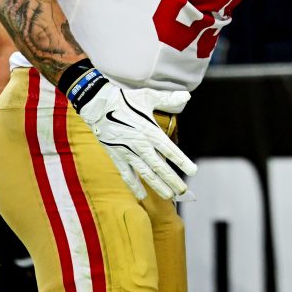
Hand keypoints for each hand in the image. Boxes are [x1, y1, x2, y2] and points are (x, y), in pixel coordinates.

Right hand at [77, 84, 197, 199]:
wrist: (98, 104)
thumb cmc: (125, 99)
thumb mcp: (148, 96)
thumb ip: (168, 98)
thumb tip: (186, 96)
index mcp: (150, 131)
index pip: (170, 150)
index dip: (182, 161)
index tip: (193, 171)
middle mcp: (141, 144)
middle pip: (159, 166)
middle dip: (172, 180)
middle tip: (183, 190)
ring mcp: (128, 152)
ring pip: (145, 173)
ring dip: (157, 185)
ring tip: (169, 196)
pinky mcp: (116, 156)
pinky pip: (126, 174)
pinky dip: (134, 185)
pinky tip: (141, 195)